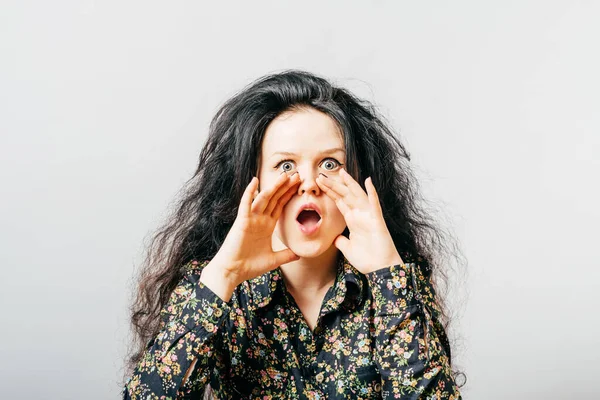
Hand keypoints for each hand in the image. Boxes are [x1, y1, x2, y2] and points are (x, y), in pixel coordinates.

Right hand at [207, 171, 301, 288]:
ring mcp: (250, 219)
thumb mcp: (273, 260)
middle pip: (274, 199)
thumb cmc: (249, 266)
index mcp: (266, 225)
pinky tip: (255, 181)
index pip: (280, 206)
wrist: (233, 272)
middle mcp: (259, 219)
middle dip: (285, 187)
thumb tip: (299, 254)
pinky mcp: (242, 221)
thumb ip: (286, 255)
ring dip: (274, 187)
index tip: (298, 185)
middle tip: (297, 175)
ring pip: (264, 199)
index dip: (289, 195)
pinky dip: (249, 193)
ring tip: (284, 175)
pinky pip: (246, 204)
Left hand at [316, 168, 403, 273]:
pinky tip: (368, 182)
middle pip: (345, 195)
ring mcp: (368, 216)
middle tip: (321, 175)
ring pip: (357, 195)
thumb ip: (340, 240)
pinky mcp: (377, 220)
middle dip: (333, 185)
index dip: (330, 192)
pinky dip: (371, 192)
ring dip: (349, 184)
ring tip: (341, 172)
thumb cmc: (366, 259)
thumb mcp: (347, 248)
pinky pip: (374, 204)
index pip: (339, 202)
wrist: (380, 269)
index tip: (320, 183)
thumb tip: (334, 237)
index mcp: (353, 220)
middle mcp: (360, 215)